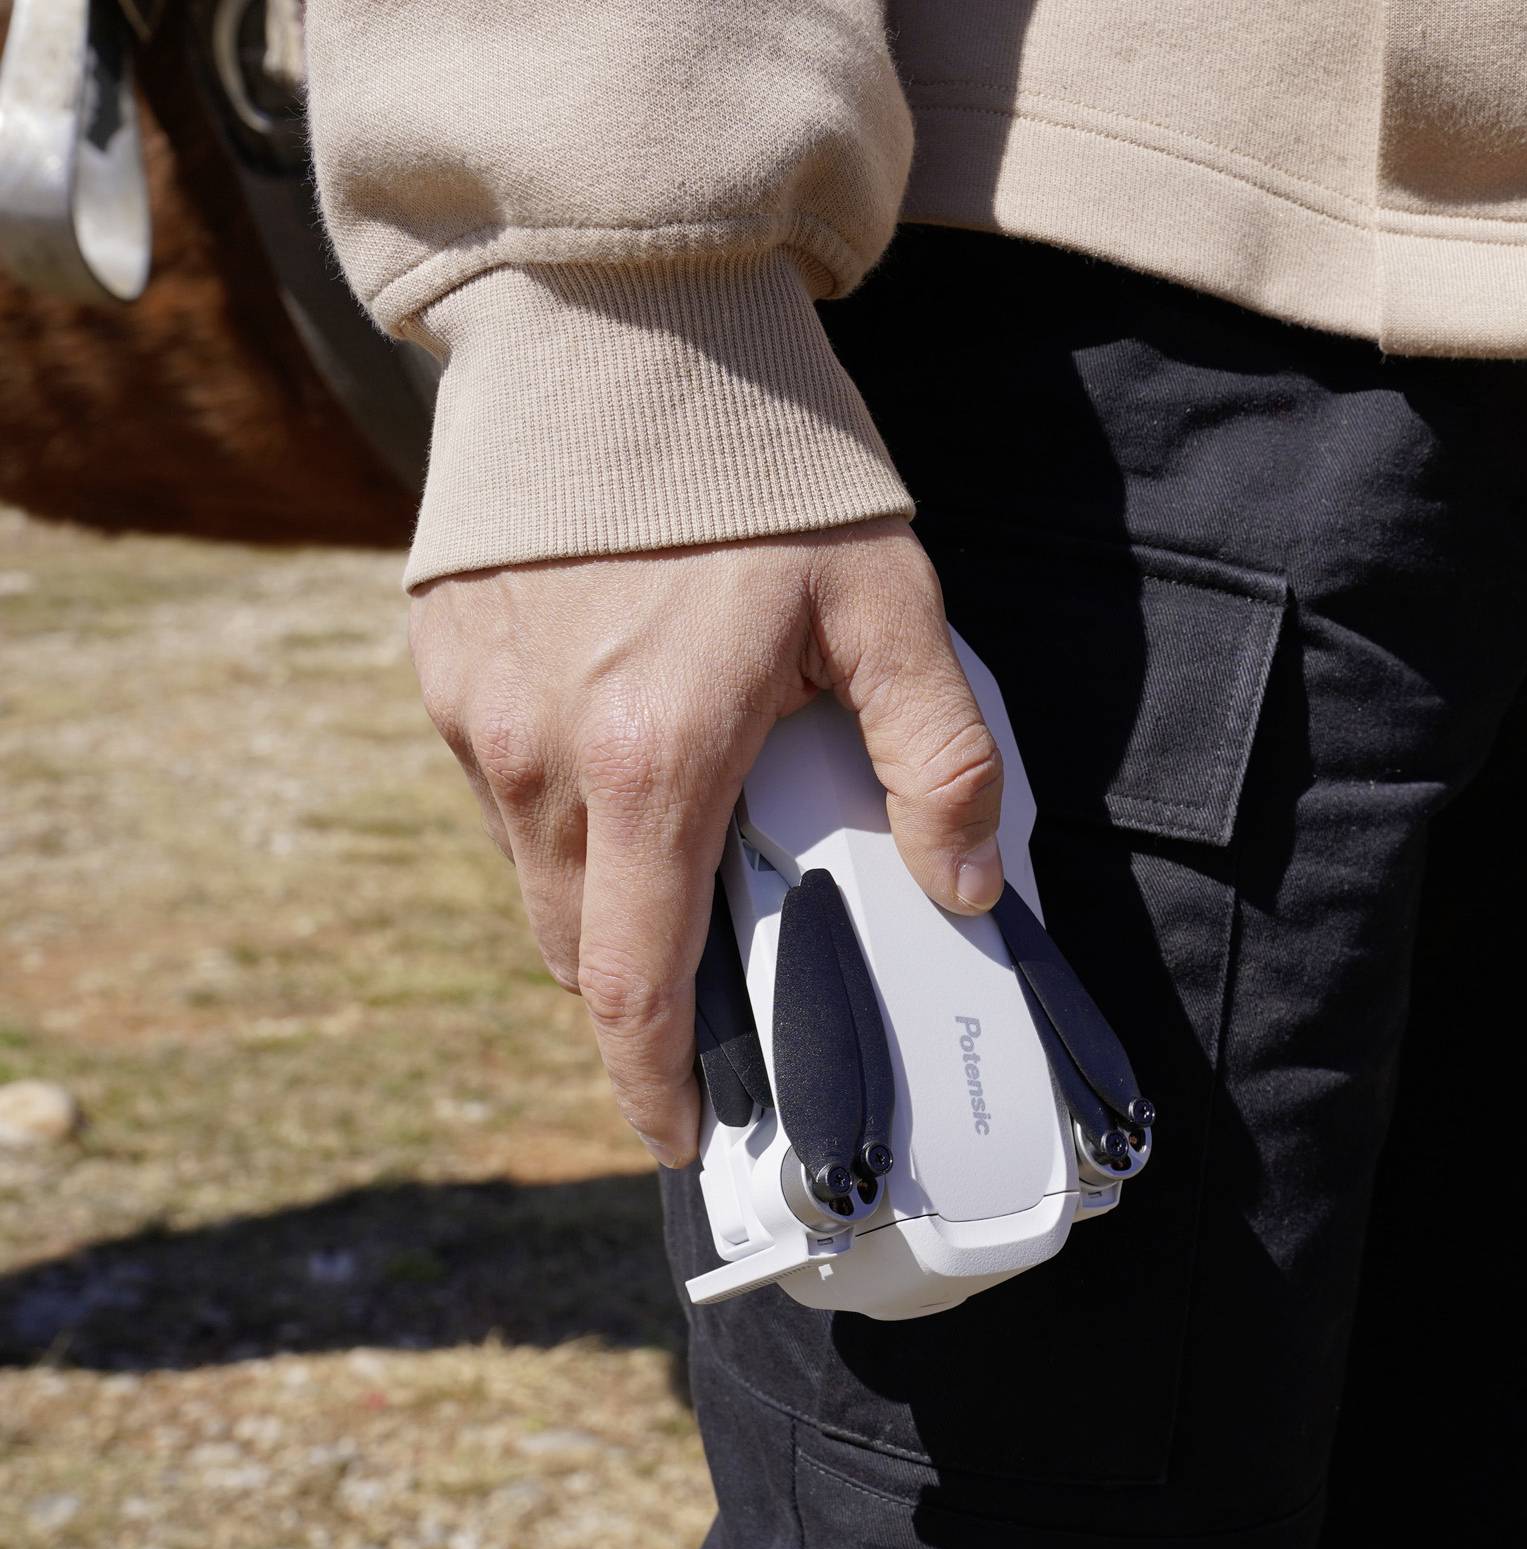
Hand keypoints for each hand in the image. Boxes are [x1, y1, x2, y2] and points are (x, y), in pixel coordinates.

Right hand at [408, 519, 1002, 1166]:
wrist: (617, 317)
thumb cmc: (765, 466)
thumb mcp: (891, 605)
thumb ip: (940, 760)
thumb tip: (967, 890)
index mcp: (651, 760)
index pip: (634, 983)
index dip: (655, 1082)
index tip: (686, 1135)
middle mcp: (537, 753)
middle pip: (577, 944)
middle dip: (642, 994)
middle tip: (722, 989)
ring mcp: (474, 709)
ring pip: (532, 870)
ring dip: (603, 895)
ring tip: (690, 849)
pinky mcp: (440, 662)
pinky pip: (499, 788)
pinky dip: (563, 810)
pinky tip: (632, 750)